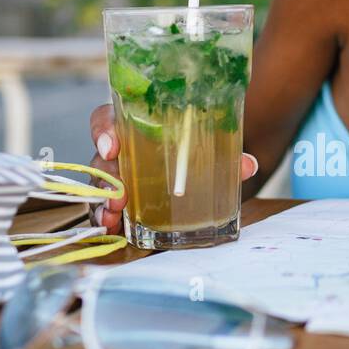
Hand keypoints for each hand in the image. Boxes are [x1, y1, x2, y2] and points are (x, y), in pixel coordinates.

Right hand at [88, 103, 258, 232]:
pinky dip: (106, 219)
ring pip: (101, 185)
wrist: (203, 174)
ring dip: (103, 202)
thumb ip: (227, 156)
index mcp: (135, 126)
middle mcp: (122, 151)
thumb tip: (247, 165)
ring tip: (113, 216)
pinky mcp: (121, 201)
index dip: (103, 131)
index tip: (112, 146)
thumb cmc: (198, 153)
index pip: (107, 119)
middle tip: (120, 195)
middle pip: (102, 157)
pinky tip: (112, 229)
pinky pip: (105, 208)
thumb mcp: (211, 150)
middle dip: (106, 176)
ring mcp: (118, 177)